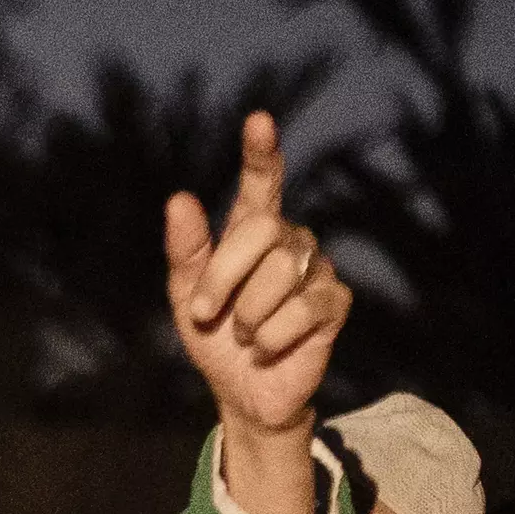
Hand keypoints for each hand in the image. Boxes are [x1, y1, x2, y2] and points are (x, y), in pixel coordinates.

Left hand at [166, 112, 348, 513]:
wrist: (242, 392)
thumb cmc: (214, 337)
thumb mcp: (185, 295)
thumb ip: (185, 250)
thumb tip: (180, 199)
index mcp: (252, 232)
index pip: (261, 184)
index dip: (261, 154)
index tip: (258, 121)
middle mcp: (290, 241)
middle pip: (262, 232)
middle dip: (223, 277)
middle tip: (205, 314)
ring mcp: (317, 270)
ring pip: (281, 275)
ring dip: (247, 316)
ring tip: (245, 335)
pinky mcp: (335, 304)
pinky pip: (301, 311)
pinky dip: (271, 339)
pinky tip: (268, 349)